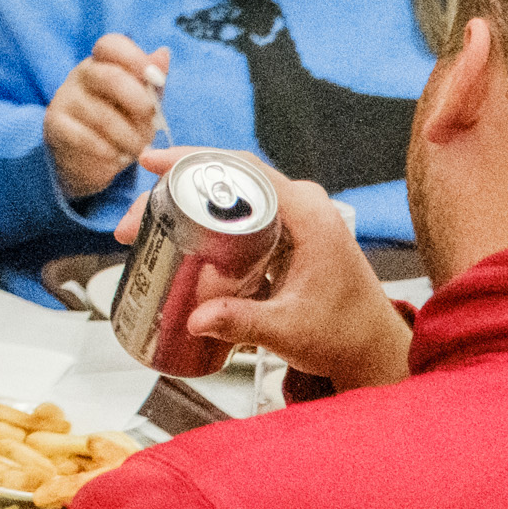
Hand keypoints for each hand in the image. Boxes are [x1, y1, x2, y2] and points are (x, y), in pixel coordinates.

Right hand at [46, 34, 170, 201]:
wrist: (88, 160)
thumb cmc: (119, 125)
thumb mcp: (141, 103)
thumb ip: (151, 82)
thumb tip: (163, 54)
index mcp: (102, 63)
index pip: (110, 45)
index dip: (134, 58)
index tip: (155, 78)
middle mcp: (80, 76)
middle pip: (109, 77)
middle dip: (137, 101)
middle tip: (151, 122)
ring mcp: (65, 99)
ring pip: (102, 115)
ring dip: (128, 137)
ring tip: (137, 148)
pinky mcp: (55, 125)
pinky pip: (85, 137)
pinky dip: (108, 151)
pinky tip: (116, 156)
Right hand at [121, 159, 412, 391]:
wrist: (371, 349)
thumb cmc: (344, 335)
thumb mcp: (290, 330)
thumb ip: (243, 323)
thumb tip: (195, 319)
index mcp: (309, 215)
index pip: (243, 167)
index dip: (192, 159)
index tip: (151, 162)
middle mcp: (303, 206)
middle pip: (227, 179)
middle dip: (174, 192)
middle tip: (136, 221)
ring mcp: (296, 218)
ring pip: (230, 195)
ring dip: (186, 206)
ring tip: (148, 229)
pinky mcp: (288, 233)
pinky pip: (239, 213)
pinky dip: (205, 220)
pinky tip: (177, 240)